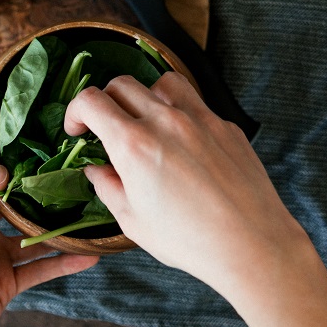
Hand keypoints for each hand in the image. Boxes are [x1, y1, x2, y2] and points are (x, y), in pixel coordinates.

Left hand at [0, 129, 97, 326]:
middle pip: (15, 190)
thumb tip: (1, 171)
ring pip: (35, 228)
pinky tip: (89, 253)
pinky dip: (65, 260)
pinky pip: (42, 267)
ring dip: (59, 218)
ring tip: (89, 200)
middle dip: (39, 172)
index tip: (19, 107)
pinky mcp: (7, 281)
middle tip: (70, 150)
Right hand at [65, 72, 326, 326]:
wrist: (251, 244)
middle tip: (107, 127)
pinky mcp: (226, 125)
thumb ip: (107, 186)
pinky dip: (181, 114)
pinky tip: (184, 144)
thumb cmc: (190, 240)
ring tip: (147, 124)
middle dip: (105, 101)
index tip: (77, 128)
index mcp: (134, 144)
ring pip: (162, 82)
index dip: (75, 110)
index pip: (91, 100)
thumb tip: (96, 169)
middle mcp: (166, 121)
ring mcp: (200, 118)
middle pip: (122, 84)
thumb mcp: (133, 221)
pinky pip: (196, 104)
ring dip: (146, 96)